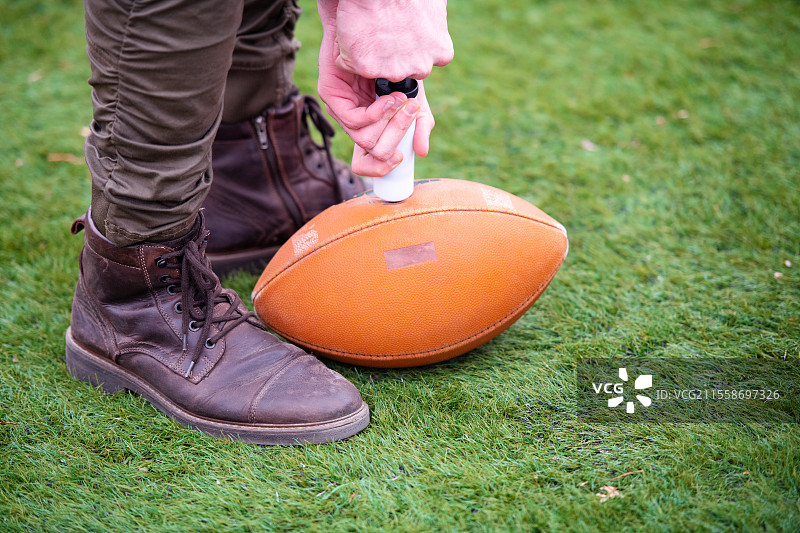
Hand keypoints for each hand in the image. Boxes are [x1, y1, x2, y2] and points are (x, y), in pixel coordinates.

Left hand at [317, 0, 452, 176]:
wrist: (380, 32)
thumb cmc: (397, 64)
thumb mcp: (415, 98)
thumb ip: (420, 124)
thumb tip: (421, 152)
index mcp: (372, 127)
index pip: (372, 162)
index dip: (386, 167)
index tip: (406, 154)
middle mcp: (354, 122)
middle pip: (373, 153)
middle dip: (396, 137)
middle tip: (411, 115)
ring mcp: (340, 110)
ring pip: (365, 139)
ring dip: (390, 122)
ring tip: (402, 102)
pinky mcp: (330, 96)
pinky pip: (355, 120)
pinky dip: (378, 112)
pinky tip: (390, 98)